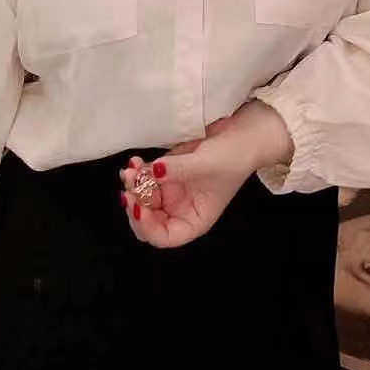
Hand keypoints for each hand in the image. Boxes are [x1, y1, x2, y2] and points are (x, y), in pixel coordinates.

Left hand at [120, 102, 289, 248]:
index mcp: (194, 220)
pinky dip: (137, 173)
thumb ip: (177, 169)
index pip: (165, 237)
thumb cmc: (232, 157)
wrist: (241, 133)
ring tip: (130, 169)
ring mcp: (173, 193)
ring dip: (133, 186)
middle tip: (128, 187)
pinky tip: (135, 161)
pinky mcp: (167, 175)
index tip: (138, 205)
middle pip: (148, 221)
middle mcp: (180, 211)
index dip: (148, 226)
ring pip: (143, 199)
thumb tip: (152, 170)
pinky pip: (145, 180)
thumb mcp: (205, 164)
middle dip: (136, 205)